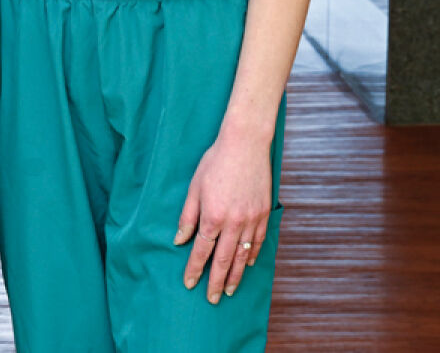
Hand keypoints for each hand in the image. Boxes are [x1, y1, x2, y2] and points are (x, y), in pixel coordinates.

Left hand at [173, 129, 271, 304]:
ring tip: (229, 290)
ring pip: (243, 256)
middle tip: (211, 298)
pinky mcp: (263, 215)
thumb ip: (187, 216)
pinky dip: (252, 256)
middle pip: (224, 260)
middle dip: (216, 281)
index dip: (195, 269)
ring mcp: (251, 220)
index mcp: (213, 216)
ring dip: (236, 276)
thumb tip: (179, 240)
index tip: (190, 283)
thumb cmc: (215, 162)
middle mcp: (233, 223)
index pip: (201, 250)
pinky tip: (247, 265)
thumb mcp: (194, 186)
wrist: (245, 146)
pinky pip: (258, 242)